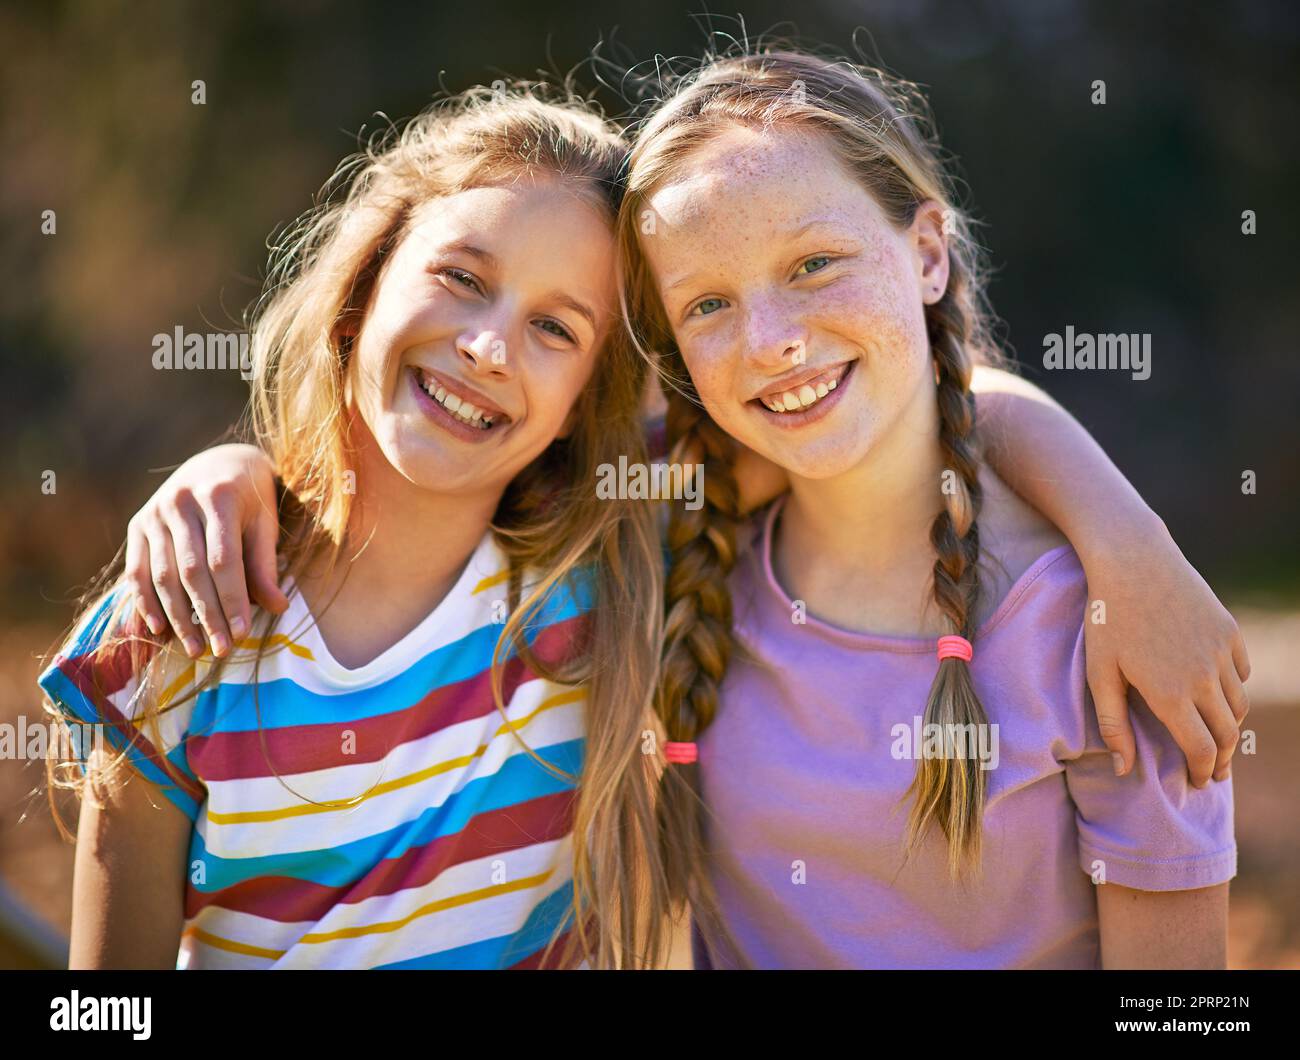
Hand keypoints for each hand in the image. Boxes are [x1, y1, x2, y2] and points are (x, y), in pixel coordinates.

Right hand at [124, 444, 284, 658]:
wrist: (220, 463)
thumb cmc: (252, 499)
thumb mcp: (265, 524)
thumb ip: (265, 565)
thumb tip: (277, 608)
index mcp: (219, 496)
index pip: (224, 559)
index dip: (232, 599)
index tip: (241, 634)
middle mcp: (181, 501)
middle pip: (191, 570)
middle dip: (206, 615)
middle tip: (220, 650)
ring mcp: (155, 512)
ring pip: (162, 574)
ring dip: (177, 617)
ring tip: (195, 648)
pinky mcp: (137, 524)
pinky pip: (137, 570)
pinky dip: (145, 602)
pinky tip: (159, 629)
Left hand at [1082, 516, 1248, 787]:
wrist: (1133, 561)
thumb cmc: (1107, 618)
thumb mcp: (1100, 673)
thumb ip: (1113, 724)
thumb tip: (1124, 770)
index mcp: (1171, 694)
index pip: (1202, 750)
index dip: (1203, 772)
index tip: (1198, 782)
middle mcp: (1204, 677)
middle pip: (1228, 734)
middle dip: (1223, 759)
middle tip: (1214, 771)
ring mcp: (1221, 653)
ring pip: (1238, 704)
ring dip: (1230, 726)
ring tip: (1216, 736)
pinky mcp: (1229, 631)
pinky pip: (1241, 671)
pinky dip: (1234, 688)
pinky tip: (1218, 694)